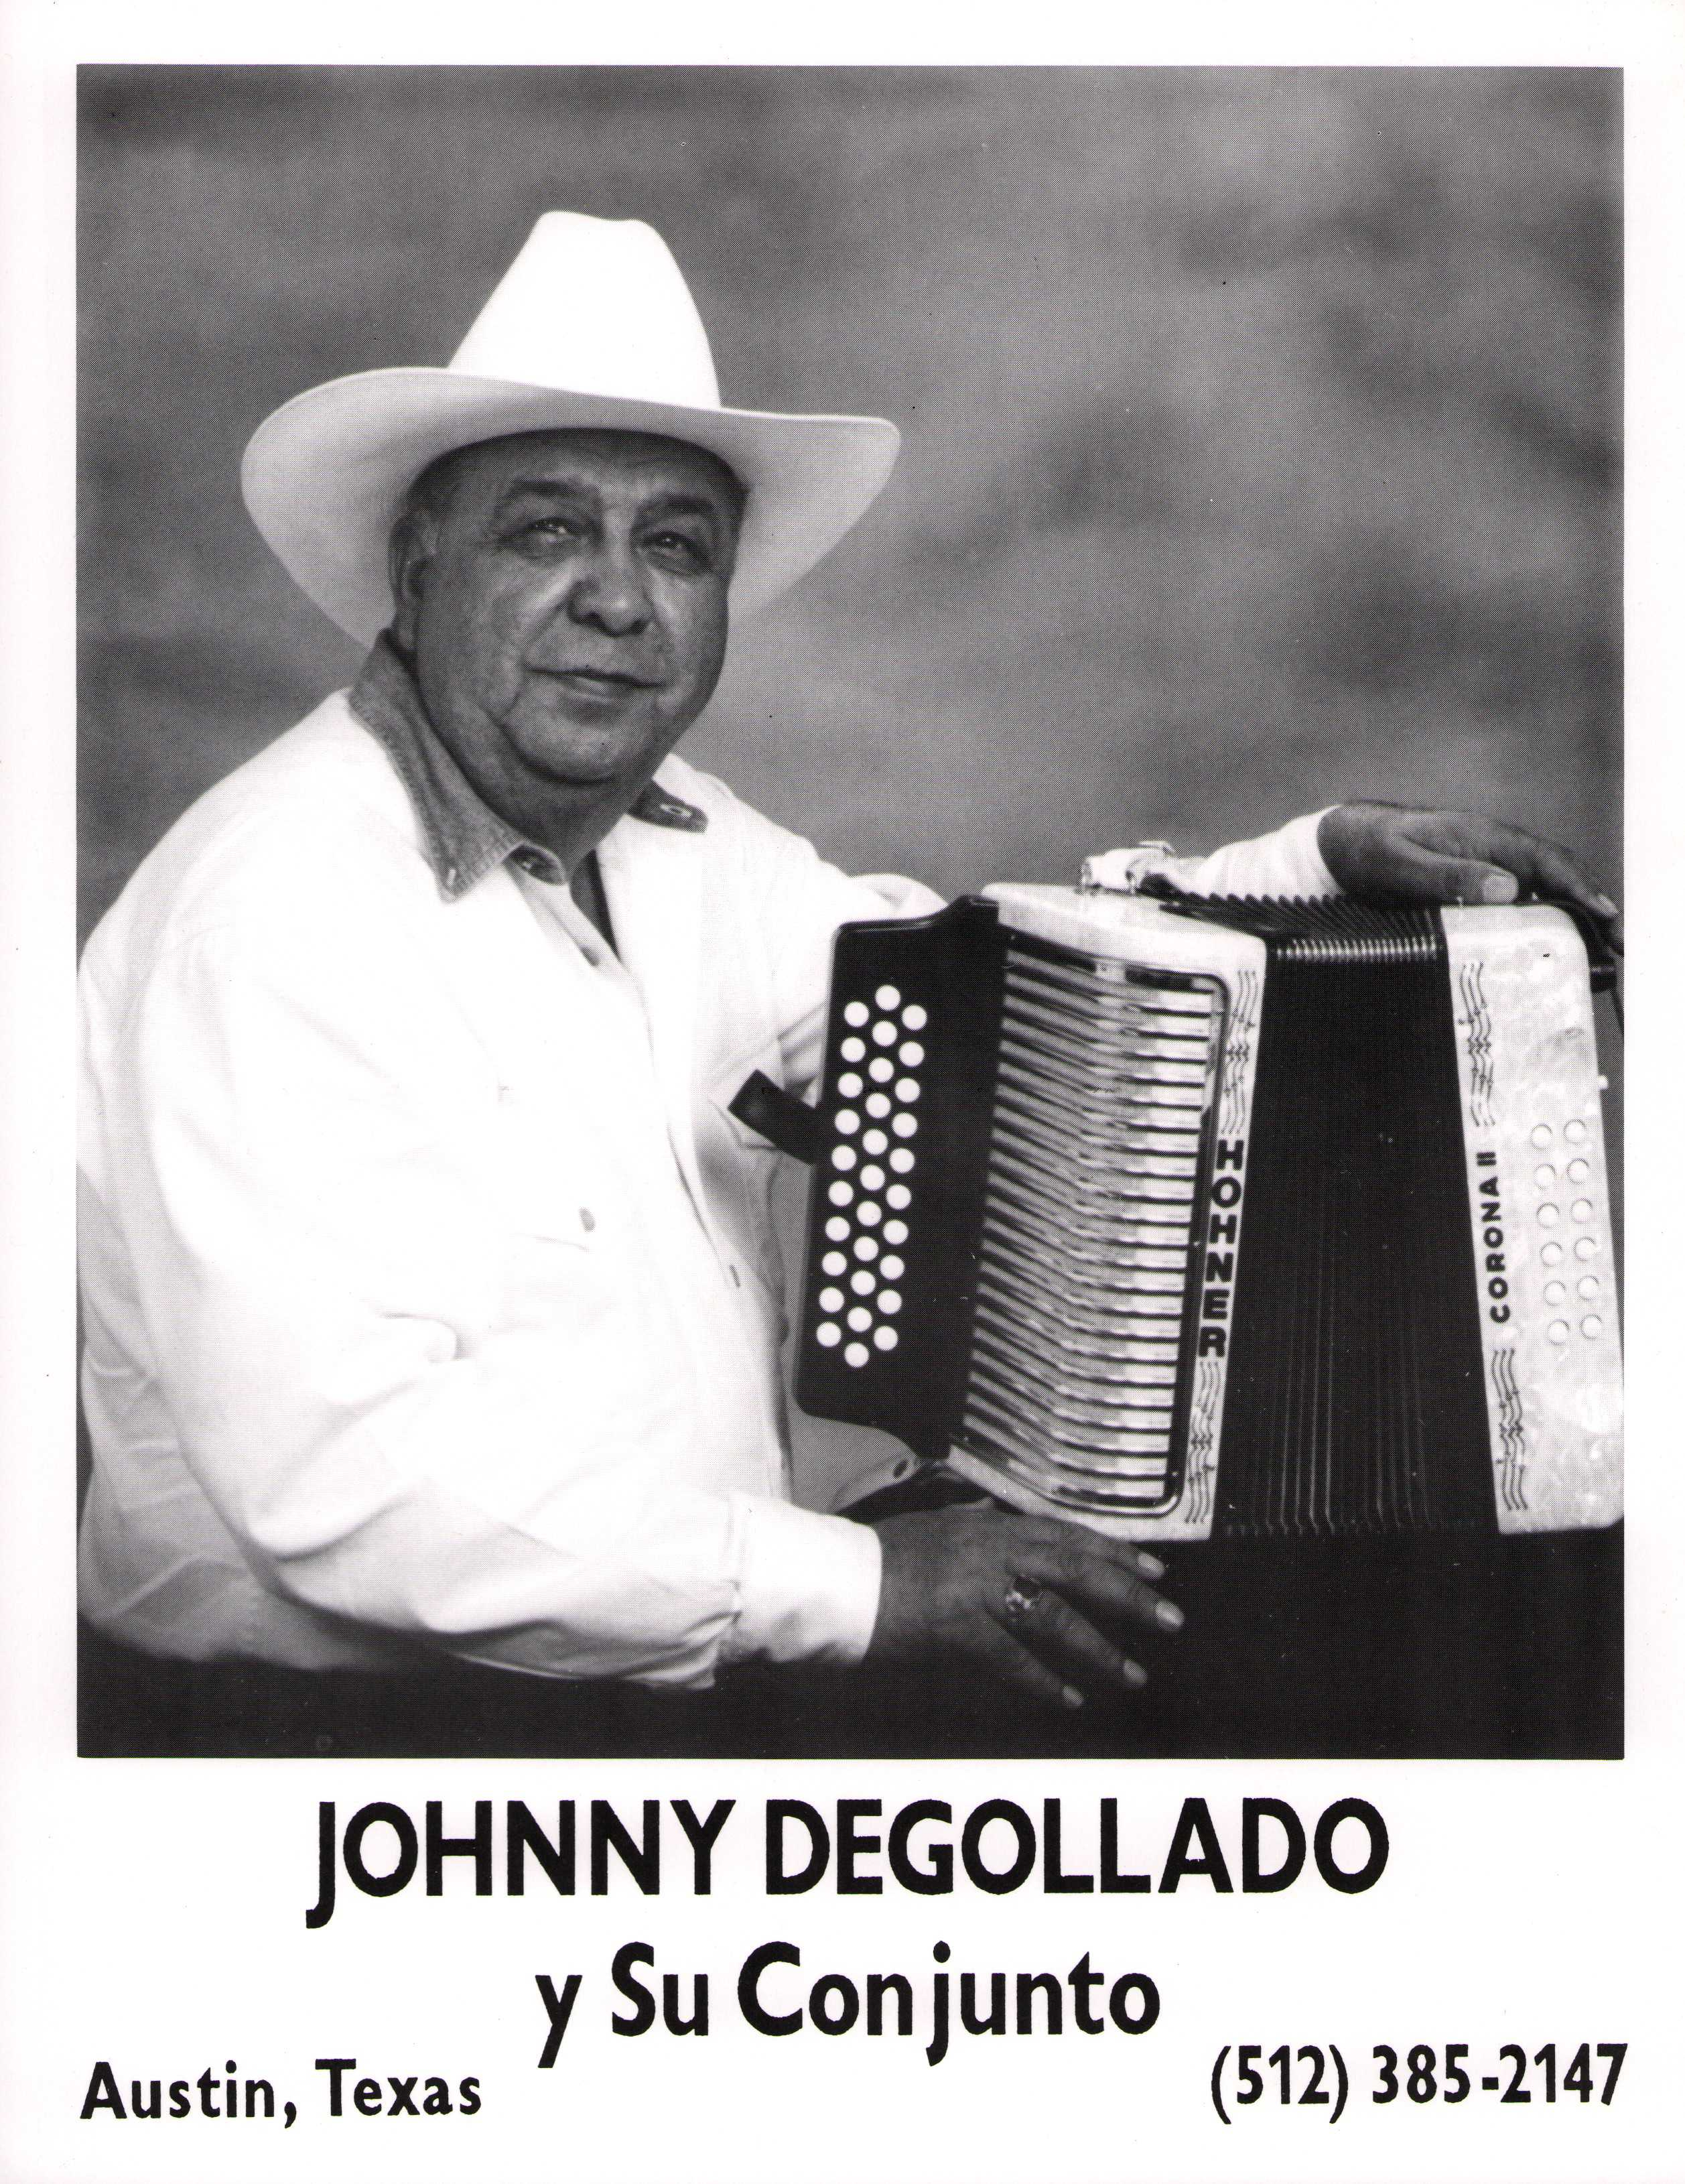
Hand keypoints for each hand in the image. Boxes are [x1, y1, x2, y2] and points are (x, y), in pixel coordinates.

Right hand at [865, 1505, 1181, 1708]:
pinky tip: (1069, 1699)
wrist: (834, 1580)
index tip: (1152, 1568)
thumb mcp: (933, 1528)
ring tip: (1131, 1675)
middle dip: (1128, 1594)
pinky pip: (1012, 1658)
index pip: (1066, 1533)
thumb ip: (970, 1525)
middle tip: (1170, 1616)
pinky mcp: (955, 1626)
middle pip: (1076, 1569)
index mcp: (987, 1524)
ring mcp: (974, 1587)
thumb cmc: (877, 1558)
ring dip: (1098, 1648)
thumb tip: (995, 1514)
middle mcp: (988, 1548)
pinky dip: (1044, 1681)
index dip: (1114, 1551)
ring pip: (1054, 1616)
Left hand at [1317, 803, 1621, 952]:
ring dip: (1569, 928)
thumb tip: (1507, 888)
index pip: (1548, 860)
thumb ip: (1448, 875)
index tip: (1605, 915)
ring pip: (1541, 899)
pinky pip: (1516, 913)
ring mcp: (1487, 874)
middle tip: (1615, 950)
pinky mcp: (1475, 895)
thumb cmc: (1369, 849)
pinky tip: (1545, 962)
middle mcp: (1495, 855)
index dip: (1581, 887)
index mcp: (1486, 838)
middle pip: (1556, 881)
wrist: (1341, 847)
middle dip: (1591, 913)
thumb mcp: (1400, 863)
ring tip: (1593, 964)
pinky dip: (1537, 934)